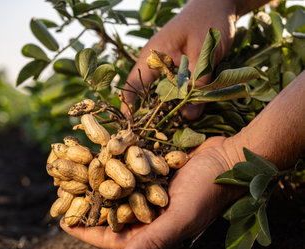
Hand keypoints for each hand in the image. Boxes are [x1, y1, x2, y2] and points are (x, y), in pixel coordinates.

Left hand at [61, 136, 243, 248]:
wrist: (228, 157)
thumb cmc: (208, 191)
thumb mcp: (181, 218)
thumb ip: (154, 240)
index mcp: (152, 230)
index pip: (113, 236)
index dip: (87, 231)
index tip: (63, 223)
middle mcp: (147, 212)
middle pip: (109, 212)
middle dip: (85, 204)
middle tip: (61, 194)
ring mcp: (147, 190)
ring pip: (113, 189)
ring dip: (92, 182)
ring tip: (71, 174)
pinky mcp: (150, 170)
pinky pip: (123, 170)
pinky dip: (108, 164)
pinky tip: (92, 155)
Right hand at [122, 0, 237, 118]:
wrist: (220, 2)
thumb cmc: (209, 21)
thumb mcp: (204, 54)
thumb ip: (198, 85)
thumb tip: (188, 117)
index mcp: (152, 56)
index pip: (133, 85)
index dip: (129, 107)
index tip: (131, 126)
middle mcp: (155, 62)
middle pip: (146, 93)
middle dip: (151, 114)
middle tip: (156, 135)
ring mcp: (166, 65)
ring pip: (162, 92)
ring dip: (167, 108)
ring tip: (171, 127)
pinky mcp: (179, 67)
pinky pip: (174, 87)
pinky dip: (179, 99)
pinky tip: (186, 110)